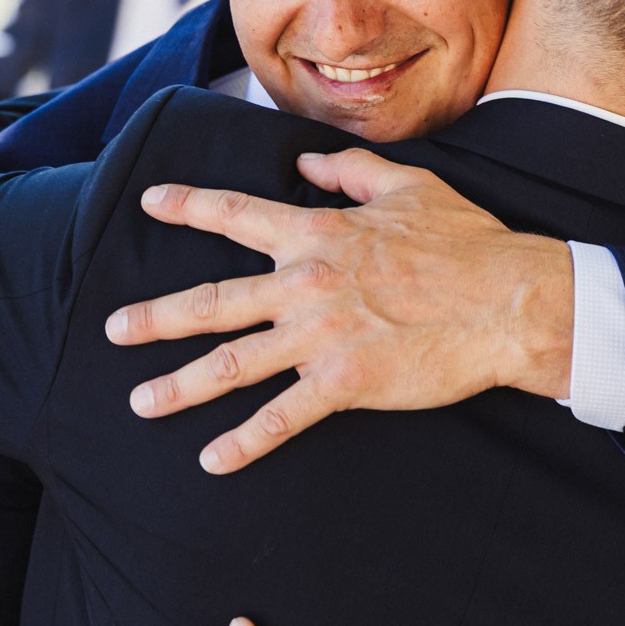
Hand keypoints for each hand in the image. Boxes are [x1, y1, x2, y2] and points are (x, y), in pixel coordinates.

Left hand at [107, 148, 573, 473]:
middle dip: (157, 317)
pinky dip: (243, 442)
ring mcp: (321, 336)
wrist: (510, 300)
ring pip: (232, 363)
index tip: (150, 202)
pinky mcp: (345, 382)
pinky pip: (281, 416)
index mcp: (319, 232)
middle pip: (214, 302)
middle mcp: (307, 283)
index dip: (189, 206)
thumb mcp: (408, 187)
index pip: (238, 215)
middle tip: (114, 329)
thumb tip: (307, 165)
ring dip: (180, 385)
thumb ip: (350, 173)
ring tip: (142, 401)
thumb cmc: (467, 242)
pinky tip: (212, 460)